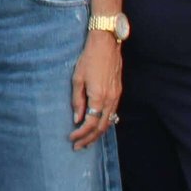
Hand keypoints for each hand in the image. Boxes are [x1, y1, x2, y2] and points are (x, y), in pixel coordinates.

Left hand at [71, 30, 121, 148]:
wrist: (106, 44)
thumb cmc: (88, 59)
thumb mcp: (77, 79)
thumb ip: (77, 101)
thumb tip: (77, 119)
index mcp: (98, 97)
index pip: (90, 124)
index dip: (81, 134)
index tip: (71, 139)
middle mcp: (110, 100)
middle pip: (101, 127)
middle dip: (89, 139)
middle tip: (78, 147)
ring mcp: (116, 97)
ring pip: (108, 122)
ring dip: (97, 134)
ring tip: (87, 141)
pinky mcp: (118, 92)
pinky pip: (112, 114)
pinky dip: (104, 124)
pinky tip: (97, 126)